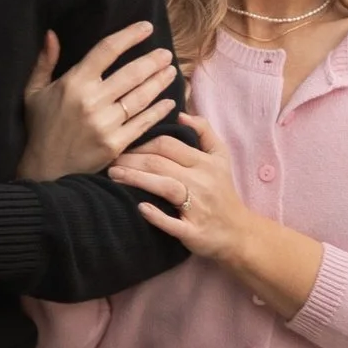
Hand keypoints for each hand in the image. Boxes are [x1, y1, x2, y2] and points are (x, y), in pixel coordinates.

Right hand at [18, 22, 178, 180]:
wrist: (44, 171)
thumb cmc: (40, 128)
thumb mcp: (34, 93)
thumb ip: (44, 62)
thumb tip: (52, 33)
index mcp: (73, 83)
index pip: (107, 50)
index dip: (129, 36)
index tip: (146, 28)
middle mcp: (92, 101)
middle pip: (132, 73)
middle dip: (153, 61)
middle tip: (167, 53)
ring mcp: (105, 124)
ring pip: (141, 96)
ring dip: (160, 82)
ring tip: (171, 71)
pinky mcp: (115, 144)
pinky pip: (143, 122)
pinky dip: (159, 111)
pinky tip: (169, 101)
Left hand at [109, 111, 254, 263]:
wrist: (238, 232)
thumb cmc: (223, 191)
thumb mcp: (221, 157)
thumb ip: (205, 131)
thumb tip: (181, 114)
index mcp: (206, 162)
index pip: (168, 145)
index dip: (142, 143)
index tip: (122, 146)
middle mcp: (202, 182)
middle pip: (160, 164)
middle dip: (131, 160)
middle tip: (109, 160)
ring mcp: (198, 208)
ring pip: (165, 187)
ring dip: (136, 180)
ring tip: (113, 176)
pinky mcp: (195, 232)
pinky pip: (173, 223)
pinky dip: (157, 216)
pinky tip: (140, 208)